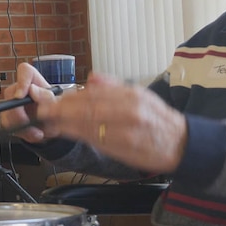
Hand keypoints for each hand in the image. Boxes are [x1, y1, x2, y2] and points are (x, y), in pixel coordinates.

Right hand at [0, 62, 55, 142]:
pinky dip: (22, 133)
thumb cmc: (56, 110)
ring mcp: (12, 102)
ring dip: (22, 126)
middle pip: (10, 94)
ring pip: (6, 112)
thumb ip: (46, 96)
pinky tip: (32, 133)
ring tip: (37, 132)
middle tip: (28, 122)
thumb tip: (31, 89)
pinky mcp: (9, 116)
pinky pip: (8, 124)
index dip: (21, 82)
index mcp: (34, 80)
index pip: (24, 71)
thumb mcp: (57, 104)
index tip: (20, 96)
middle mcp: (21, 89)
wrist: (54, 126)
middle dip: (18, 113)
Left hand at [35, 72, 187, 172]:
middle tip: (43, 108)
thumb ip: (114, 87)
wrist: (181, 144)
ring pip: (88, 122)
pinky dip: (77, 134)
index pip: (94, 93)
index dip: (70, 96)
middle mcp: (129, 109)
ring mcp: (126, 129)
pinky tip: (65, 131)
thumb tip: (92, 78)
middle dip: (61, 107)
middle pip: (87, 106)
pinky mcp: (124, 147)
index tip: (54, 98)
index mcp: (132, 95)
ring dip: (64, 121)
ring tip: (48, 120)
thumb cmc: (159, 121)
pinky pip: (96, 138)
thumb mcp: (142, 95)